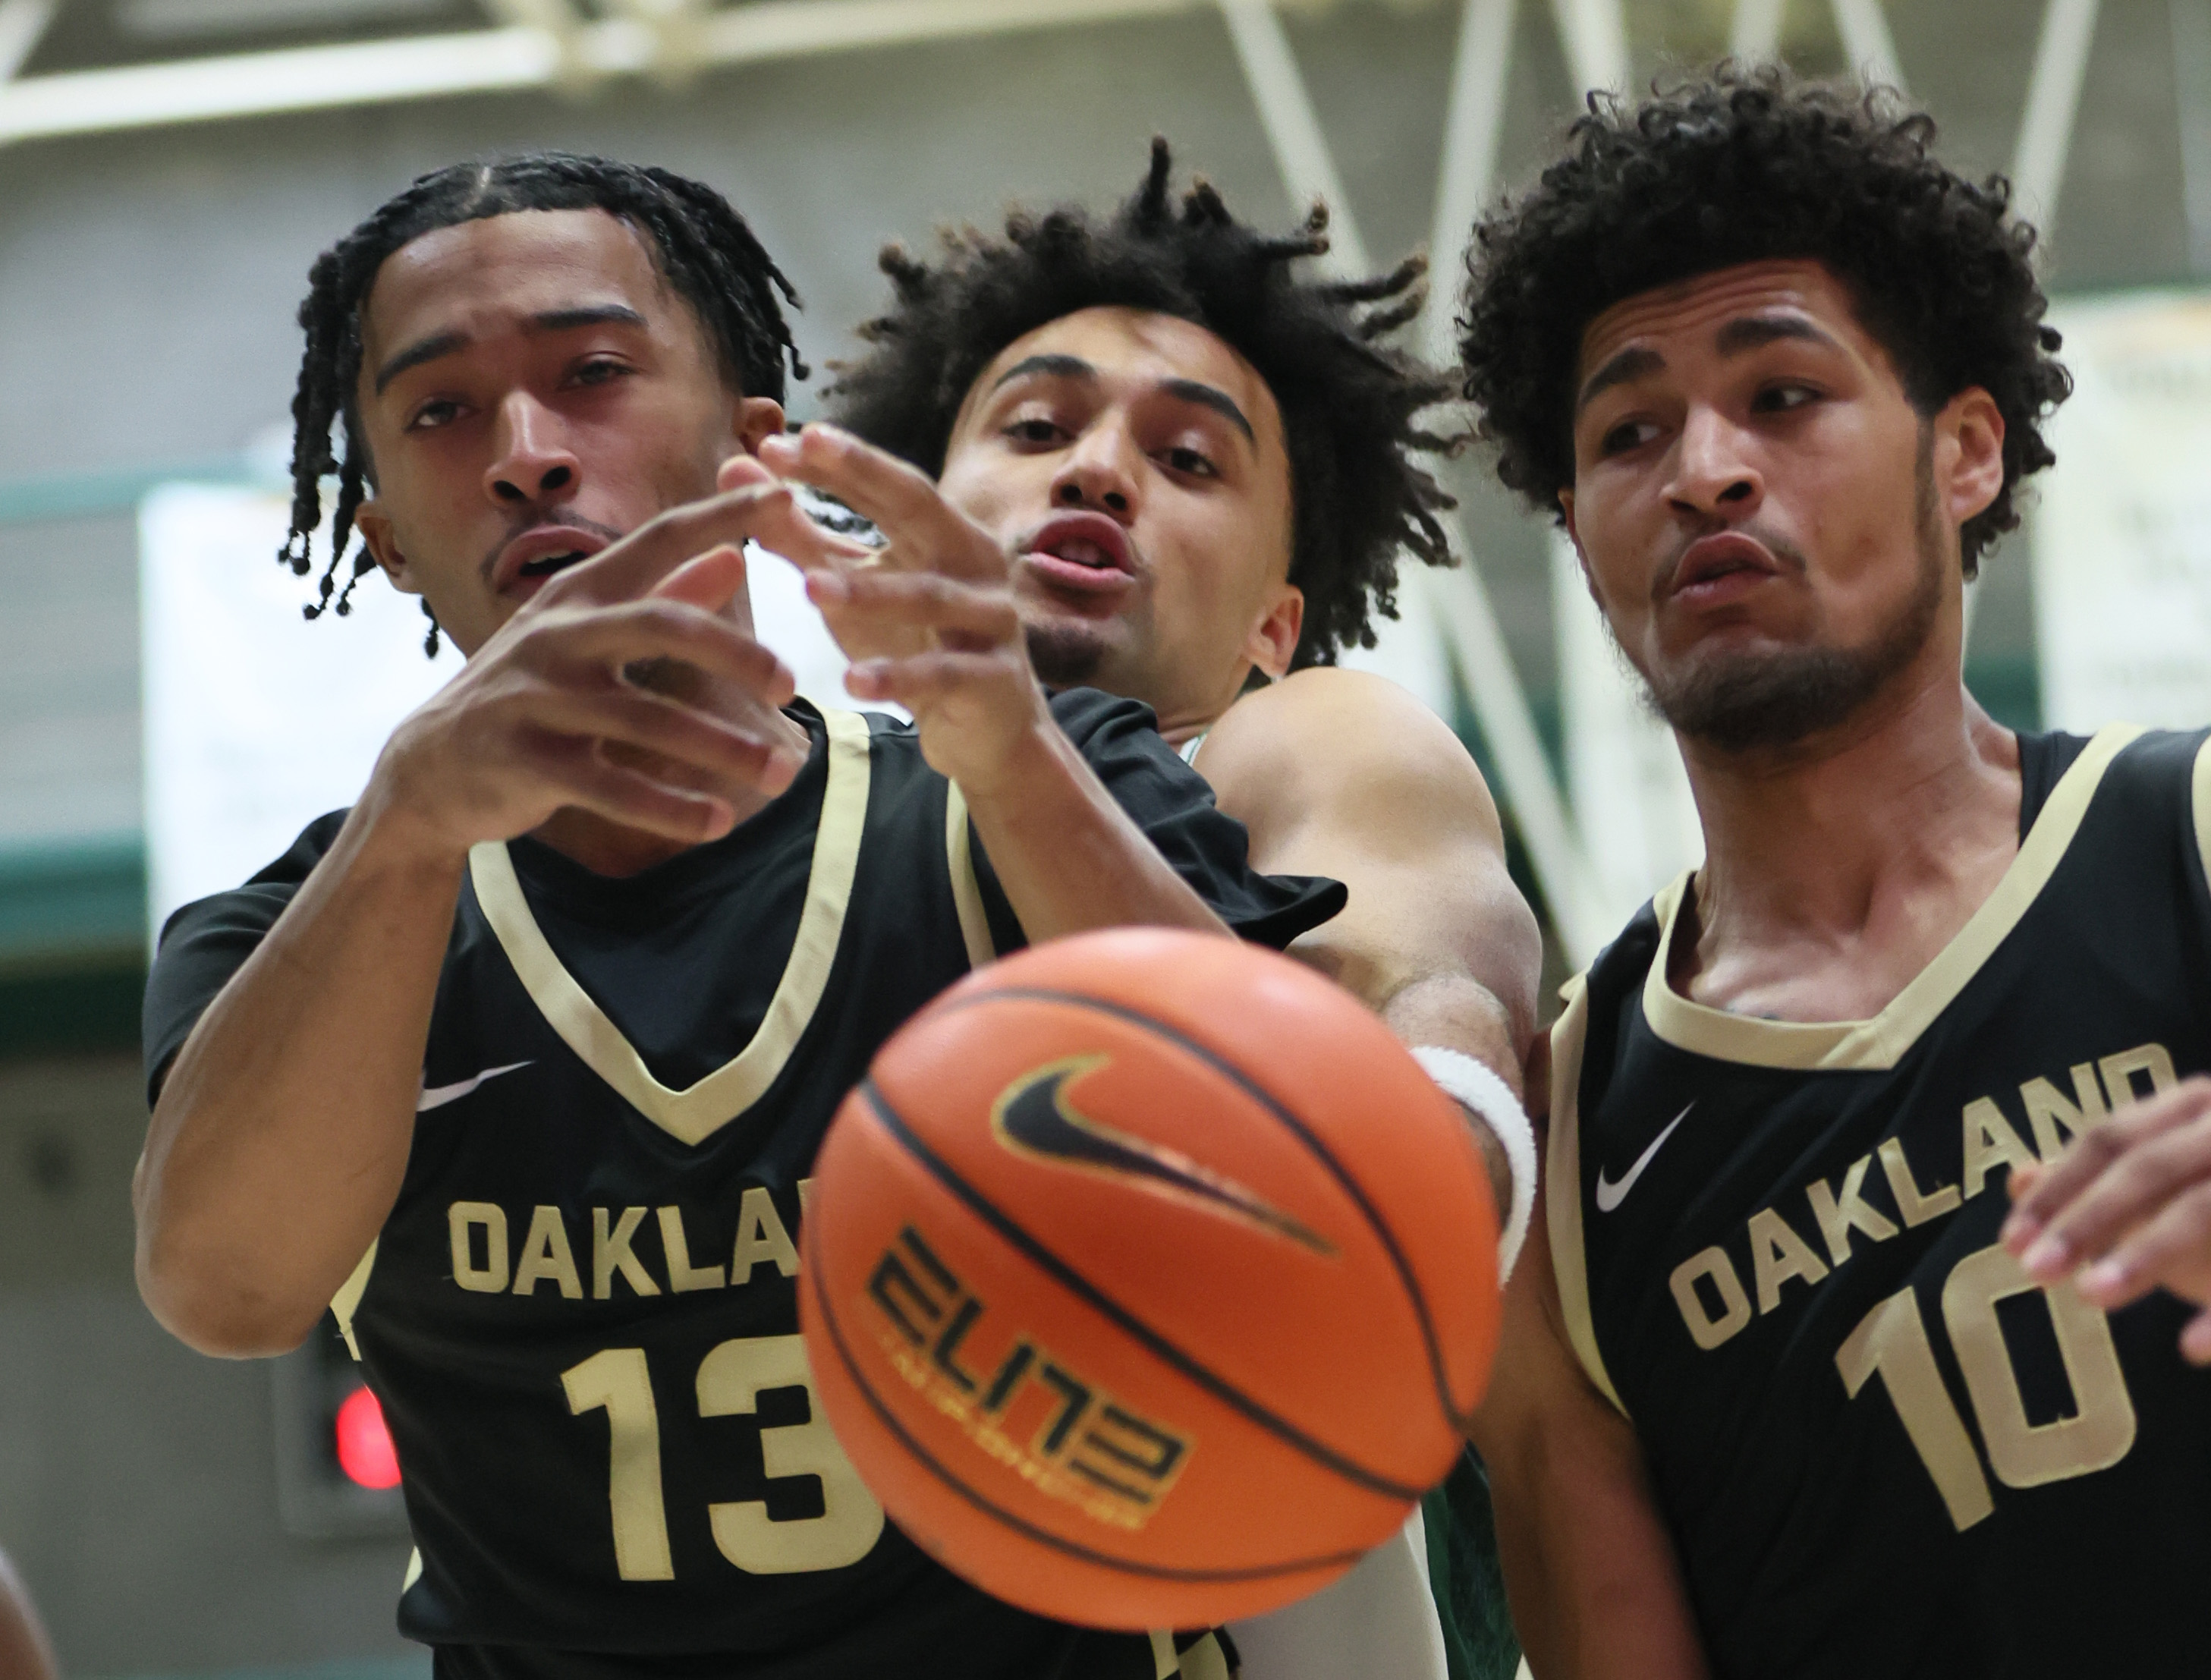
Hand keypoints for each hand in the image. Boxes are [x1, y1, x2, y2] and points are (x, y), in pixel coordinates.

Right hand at [367, 483, 820, 858]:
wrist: (430, 768)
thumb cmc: (531, 693)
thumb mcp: (589, 635)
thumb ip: (663, 596)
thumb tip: (735, 558)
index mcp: (578, 595)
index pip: (656, 538)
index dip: (719, 514)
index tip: (781, 493)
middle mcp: (556, 634)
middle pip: (660, 625)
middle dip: (735, 652)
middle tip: (790, 683)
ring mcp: (537, 697)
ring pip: (647, 718)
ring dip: (722, 748)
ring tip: (782, 772)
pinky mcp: (527, 761)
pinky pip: (613, 786)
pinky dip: (671, 808)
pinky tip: (720, 821)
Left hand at [749, 425, 1054, 798]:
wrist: (990, 731)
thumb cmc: (915, 646)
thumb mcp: (852, 588)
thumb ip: (797, 535)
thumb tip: (738, 466)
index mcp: (942, 533)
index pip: (887, 482)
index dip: (837, 460)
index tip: (777, 441)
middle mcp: (974, 562)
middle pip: (920, 506)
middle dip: (864, 475)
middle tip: (805, 451)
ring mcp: (991, 618)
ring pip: (928, 596)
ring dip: (869, 591)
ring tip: (809, 588)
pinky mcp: (993, 678)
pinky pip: (942, 674)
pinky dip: (897, 677)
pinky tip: (851, 683)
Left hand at [2003, 1075, 2210, 1362]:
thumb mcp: (2170, 1180)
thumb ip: (2100, 1180)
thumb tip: (2017, 1176)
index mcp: (2196, 1106)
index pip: (2110, 1139)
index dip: (2058, 1190)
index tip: (2011, 1242)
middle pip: (2153, 1168)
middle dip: (2089, 1219)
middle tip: (2034, 1272)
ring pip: (2205, 1208)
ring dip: (2148, 1253)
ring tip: (2091, 1297)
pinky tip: (2191, 1348)